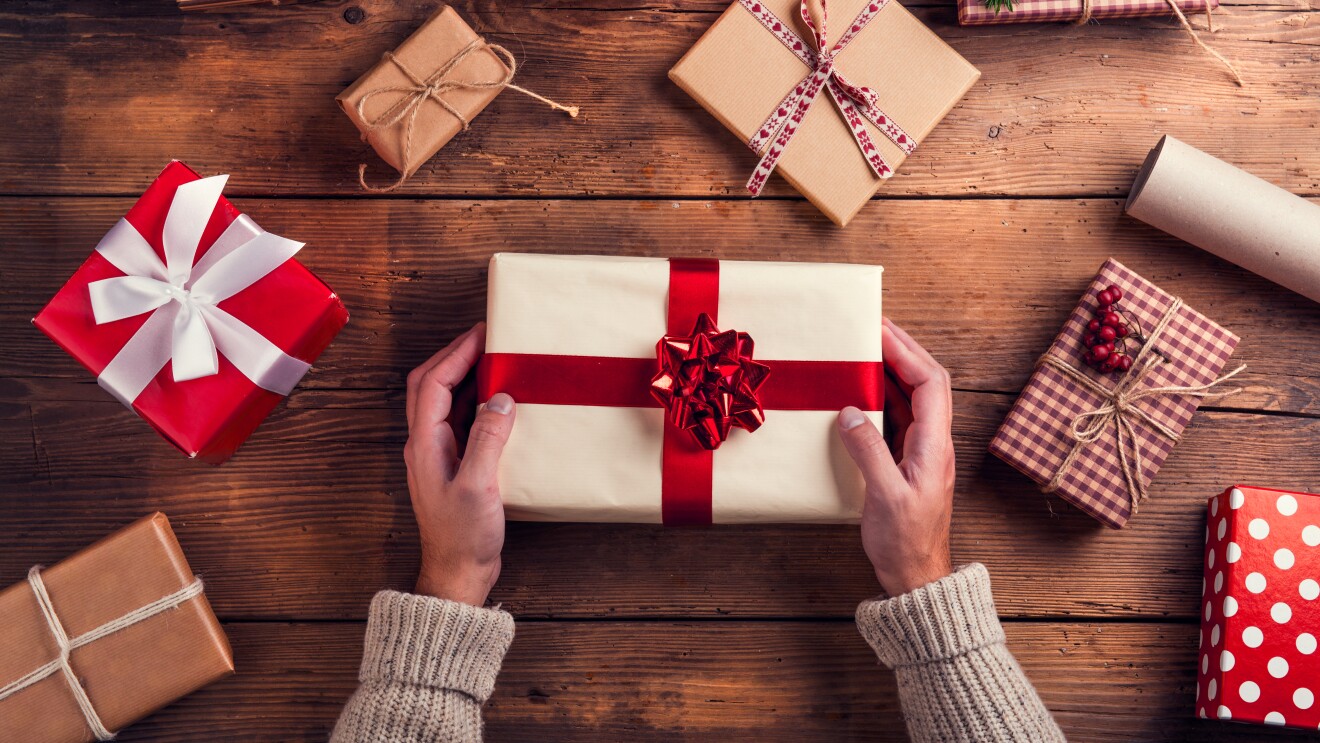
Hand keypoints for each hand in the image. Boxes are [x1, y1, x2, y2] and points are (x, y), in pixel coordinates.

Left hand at [404, 323, 515, 605]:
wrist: (457, 573)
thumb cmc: (463, 537)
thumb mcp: (479, 486)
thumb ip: (488, 440)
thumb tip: (501, 400)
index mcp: (425, 444)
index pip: (434, 384)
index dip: (455, 354)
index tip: (480, 334)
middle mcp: (425, 444)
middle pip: (429, 385)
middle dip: (453, 356)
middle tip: (483, 338)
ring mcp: (437, 455)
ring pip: (441, 401)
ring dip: (461, 376)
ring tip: (490, 359)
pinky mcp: (452, 466)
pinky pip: (457, 420)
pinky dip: (472, 400)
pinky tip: (495, 401)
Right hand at [837, 317, 954, 596]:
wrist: (917, 578)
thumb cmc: (905, 542)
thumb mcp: (884, 496)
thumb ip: (868, 451)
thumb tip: (849, 411)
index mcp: (935, 445)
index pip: (929, 382)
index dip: (906, 351)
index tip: (879, 328)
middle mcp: (934, 442)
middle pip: (926, 381)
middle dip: (902, 349)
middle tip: (872, 325)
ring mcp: (923, 451)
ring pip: (913, 396)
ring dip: (893, 369)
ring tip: (865, 348)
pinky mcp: (908, 462)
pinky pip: (899, 416)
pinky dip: (883, 395)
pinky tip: (862, 390)